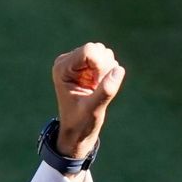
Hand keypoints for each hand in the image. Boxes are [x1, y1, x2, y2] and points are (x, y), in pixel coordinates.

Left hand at [51, 42, 125, 157]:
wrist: (76, 131)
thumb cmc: (80, 123)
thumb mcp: (92, 109)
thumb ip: (105, 90)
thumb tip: (119, 69)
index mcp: (62, 68)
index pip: (89, 50)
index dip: (100, 66)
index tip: (97, 84)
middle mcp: (68, 61)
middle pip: (98, 49)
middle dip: (104, 69)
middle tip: (97, 89)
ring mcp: (78, 62)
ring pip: (104, 53)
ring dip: (108, 71)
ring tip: (97, 89)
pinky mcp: (88, 66)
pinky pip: (107, 60)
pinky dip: (109, 73)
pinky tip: (99, 87)